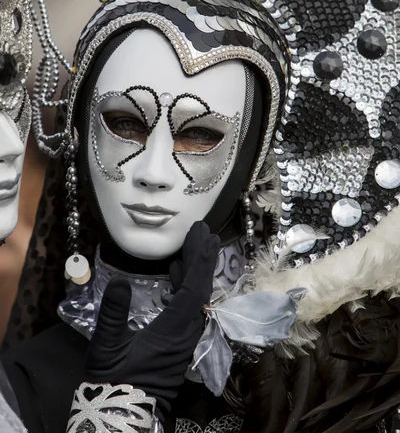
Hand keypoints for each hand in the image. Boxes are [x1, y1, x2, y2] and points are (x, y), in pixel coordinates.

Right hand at [84, 221, 219, 419]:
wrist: (123, 415)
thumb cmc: (114, 382)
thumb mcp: (107, 347)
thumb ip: (113, 313)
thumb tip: (119, 281)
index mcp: (174, 330)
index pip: (194, 288)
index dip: (200, 260)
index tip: (206, 235)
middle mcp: (187, 331)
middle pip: (201, 288)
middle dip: (203, 258)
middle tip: (205, 231)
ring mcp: (185, 337)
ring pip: (197, 297)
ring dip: (196, 269)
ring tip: (195, 244)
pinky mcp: (179, 341)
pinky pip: (188, 306)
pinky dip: (185, 285)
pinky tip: (177, 272)